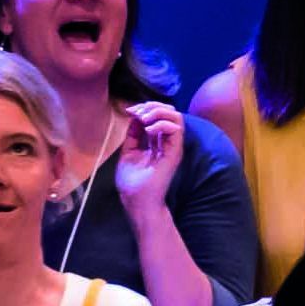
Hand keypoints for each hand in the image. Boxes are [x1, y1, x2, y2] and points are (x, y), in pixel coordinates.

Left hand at [115, 102, 185, 216]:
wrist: (136, 199)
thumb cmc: (133, 181)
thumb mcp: (129, 150)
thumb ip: (134, 134)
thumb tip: (135, 115)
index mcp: (157, 142)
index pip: (159, 116)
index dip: (146, 108)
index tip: (130, 111)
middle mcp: (167, 142)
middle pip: (169, 113)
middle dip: (152, 106)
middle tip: (138, 112)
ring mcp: (172, 147)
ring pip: (175, 117)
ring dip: (157, 112)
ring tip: (144, 119)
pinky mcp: (174, 153)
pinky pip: (175, 130)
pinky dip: (161, 124)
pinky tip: (148, 130)